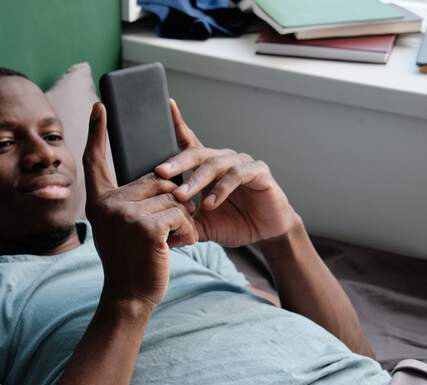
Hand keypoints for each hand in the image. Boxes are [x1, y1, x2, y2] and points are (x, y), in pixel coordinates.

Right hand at [83, 102, 197, 306]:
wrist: (129, 297)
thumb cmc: (132, 263)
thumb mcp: (121, 228)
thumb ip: (130, 202)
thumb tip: (162, 177)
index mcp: (99, 202)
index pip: (96, 161)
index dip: (98, 132)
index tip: (100, 105)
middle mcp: (108, 204)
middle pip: (157, 179)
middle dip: (174, 201)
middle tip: (170, 229)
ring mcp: (125, 215)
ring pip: (174, 197)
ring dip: (183, 220)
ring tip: (172, 241)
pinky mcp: (146, 226)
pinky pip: (181, 214)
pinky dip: (187, 230)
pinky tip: (176, 246)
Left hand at [155, 100, 297, 246]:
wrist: (266, 232)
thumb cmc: (234, 223)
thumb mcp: (203, 226)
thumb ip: (184, 225)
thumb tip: (160, 236)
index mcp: (208, 167)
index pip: (190, 143)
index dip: (178, 124)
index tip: (167, 106)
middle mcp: (223, 160)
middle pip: (197, 153)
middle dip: (177, 163)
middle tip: (160, 173)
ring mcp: (242, 164)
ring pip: (215, 164)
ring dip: (196, 180)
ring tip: (182, 196)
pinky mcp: (259, 173)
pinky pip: (237, 175)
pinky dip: (221, 189)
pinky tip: (210, 204)